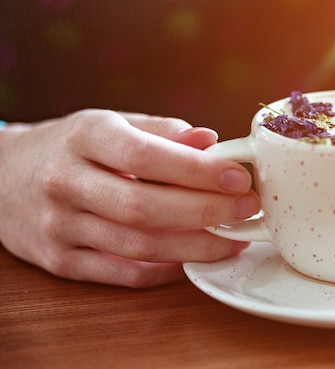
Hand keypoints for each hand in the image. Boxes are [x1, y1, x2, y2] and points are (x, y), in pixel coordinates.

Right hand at [0, 110, 259, 286]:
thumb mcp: (111, 124)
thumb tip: (212, 141)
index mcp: (85, 136)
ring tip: (233, 239)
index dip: (197, 171)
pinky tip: (196, 259)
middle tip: (247, 209)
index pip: (146, 155)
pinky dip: (165, 270)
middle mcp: (67, 181)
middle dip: (205, 212)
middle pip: (144, 206)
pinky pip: (121, 273)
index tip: (239, 177)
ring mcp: (59, 225)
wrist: (4, 175)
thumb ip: (162, 132)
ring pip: (136, 245)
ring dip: (194, 247)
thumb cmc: (72, 146)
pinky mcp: (58, 261)